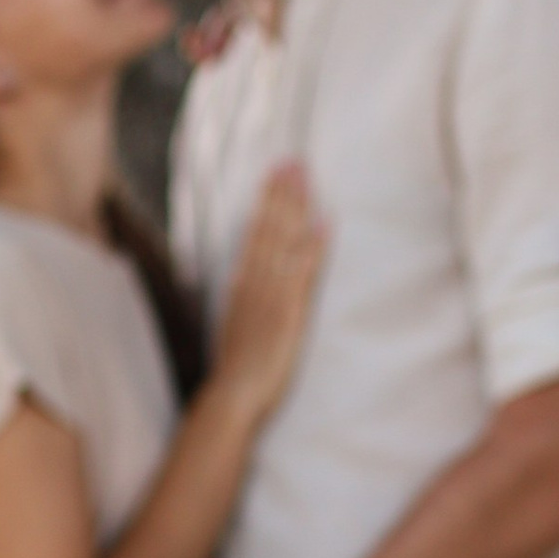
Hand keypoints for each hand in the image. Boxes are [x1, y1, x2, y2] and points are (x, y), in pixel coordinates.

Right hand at [208, 160, 324, 422]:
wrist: (233, 397)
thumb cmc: (236, 370)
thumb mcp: (234, 326)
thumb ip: (242, 298)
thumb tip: (245, 275)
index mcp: (242, 285)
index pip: (254, 232)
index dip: (266, 200)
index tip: (275, 173)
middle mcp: (255, 284)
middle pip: (268, 229)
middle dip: (282, 193)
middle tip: (293, 160)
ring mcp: (272, 297)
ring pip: (284, 242)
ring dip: (296, 208)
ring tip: (306, 177)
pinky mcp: (290, 314)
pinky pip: (303, 274)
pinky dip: (314, 247)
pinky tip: (325, 223)